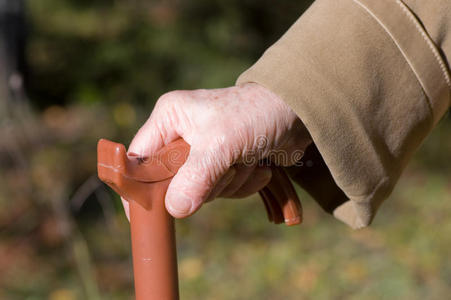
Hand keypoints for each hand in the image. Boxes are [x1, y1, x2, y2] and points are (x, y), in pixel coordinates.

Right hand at [122, 83, 310, 218]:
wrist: (299, 113)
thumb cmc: (256, 115)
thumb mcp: (221, 144)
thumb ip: (196, 177)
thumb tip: (174, 210)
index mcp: (171, 118)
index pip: (140, 159)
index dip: (140, 187)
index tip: (145, 215)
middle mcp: (183, 134)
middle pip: (172, 182)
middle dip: (205, 183)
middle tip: (226, 168)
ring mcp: (204, 152)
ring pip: (201, 191)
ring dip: (230, 183)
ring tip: (248, 160)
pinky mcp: (224, 164)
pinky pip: (223, 191)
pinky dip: (243, 184)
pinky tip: (259, 167)